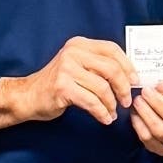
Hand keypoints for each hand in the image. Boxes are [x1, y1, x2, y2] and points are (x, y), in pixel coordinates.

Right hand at [0, 37, 136, 130]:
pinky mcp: (62, 87)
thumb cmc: (57, 83)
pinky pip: (91, 101)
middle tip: (126, 101)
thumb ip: (97, 65)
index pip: (112, 49)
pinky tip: (104, 118)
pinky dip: (101, 112)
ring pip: (102, 88)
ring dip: (112, 104)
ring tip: (112, 113)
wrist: (28, 96)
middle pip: (111, 68)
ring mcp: (66, 69)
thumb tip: (129, 76)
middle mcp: (73, 52)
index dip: (127, 65)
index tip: (135, 81)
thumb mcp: (77, 65)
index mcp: (79, 44)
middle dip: (124, 88)